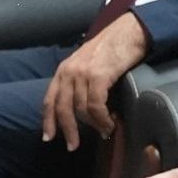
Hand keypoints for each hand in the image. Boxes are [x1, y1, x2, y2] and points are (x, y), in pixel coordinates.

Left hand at [38, 12, 148, 147]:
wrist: (129, 31)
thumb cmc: (114, 47)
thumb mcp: (89, 63)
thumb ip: (81, 80)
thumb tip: (84, 106)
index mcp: (64, 70)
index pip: (49, 100)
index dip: (48, 121)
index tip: (49, 137)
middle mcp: (68, 72)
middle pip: (62, 108)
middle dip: (67, 130)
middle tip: (73, 146)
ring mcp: (82, 74)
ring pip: (81, 109)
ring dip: (93, 125)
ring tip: (104, 132)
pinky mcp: (98, 76)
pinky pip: (96, 105)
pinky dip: (102, 119)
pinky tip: (109, 124)